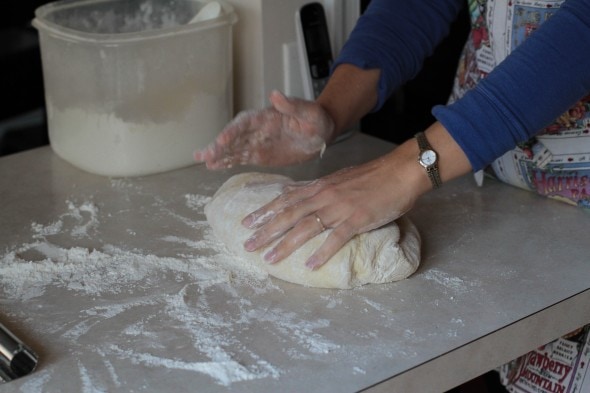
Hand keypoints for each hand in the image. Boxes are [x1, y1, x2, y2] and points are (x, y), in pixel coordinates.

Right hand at [194, 90, 334, 168]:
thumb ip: (292, 105)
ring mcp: (256, 142)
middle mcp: (256, 129)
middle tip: (205, 155)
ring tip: (202, 160)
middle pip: (233, 137)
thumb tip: (275, 95)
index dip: (232, 131)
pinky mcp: (259, 155)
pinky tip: (213, 166)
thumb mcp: (308, 111)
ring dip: (218, 154)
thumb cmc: (316, 119)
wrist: (321, 133)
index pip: (245, 123)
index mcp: (265, 116)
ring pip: (233, 148)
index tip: (222, 140)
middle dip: (219, 146)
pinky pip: (240, 158)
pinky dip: (227, 162)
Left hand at [240, 149, 420, 269]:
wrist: (400, 171)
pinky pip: (335, 238)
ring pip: (305, 226)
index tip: (247, 222)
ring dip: (285, 244)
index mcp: (320, 186)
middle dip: (265, 230)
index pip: (285, 199)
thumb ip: (319, 188)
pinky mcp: (357, 219)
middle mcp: (324, 195)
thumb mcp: (339, 178)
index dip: (264, 211)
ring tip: (269, 259)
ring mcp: (340, 207)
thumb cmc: (373, 176)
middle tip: (247, 244)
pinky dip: (321, 252)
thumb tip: (299, 193)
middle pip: (288, 214)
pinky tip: (310, 265)